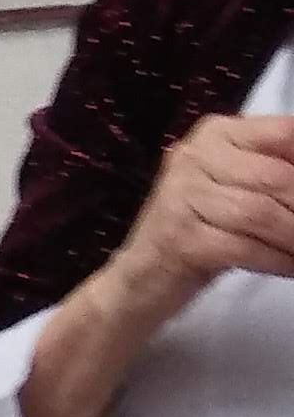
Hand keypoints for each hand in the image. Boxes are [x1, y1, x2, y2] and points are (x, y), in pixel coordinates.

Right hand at [105, 111, 293, 322]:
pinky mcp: (181, 238)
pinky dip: (277, 261)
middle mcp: (195, 156)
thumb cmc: (196, 235)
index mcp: (215, 134)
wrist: (138, 282)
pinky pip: (245, 247)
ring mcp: (183, 196)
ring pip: (263, 213)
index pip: (284, 134)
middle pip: (277, 177)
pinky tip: (293, 270)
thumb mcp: (234, 193)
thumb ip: (273, 176)